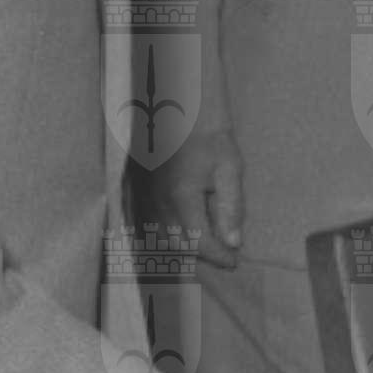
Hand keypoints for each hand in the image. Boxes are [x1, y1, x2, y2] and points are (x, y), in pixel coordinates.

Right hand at [147, 126, 244, 269]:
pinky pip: (150, 226)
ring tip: (208, 244)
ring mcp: (145, 200)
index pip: (200, 242)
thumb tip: (234, 242)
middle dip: (203, 255)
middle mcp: (159, 204)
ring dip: (185, 246)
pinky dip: (167, 234)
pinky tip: (184, 230)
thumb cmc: (210, 136)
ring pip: (162, 239)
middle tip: (225, 256)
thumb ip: (231, 207)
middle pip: (179, 245)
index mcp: (182, 198)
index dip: (219, 256)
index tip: (234, 262)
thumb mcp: (229, 168)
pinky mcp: (138, 194)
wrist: (179, 110)